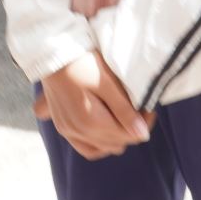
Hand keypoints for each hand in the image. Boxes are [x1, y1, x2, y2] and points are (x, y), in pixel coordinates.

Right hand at [35, 52, 155, 160]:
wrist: (51, 51)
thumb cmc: (81, 62)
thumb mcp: (106, 83)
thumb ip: (124, 111)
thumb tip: (143, 136)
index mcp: (91, 123)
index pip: (128, 136)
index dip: (143, 124)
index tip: (149, 107)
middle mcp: (78, 132)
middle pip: (116, 143)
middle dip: (131, 130)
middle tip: (140, 109)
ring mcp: (67, 131)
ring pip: (102, 148)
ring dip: (116, 137)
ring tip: (123, 117)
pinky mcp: (62, 126)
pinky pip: (85, 146)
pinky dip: (98, 143)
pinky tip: (104, 131)